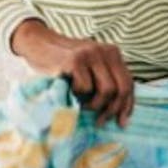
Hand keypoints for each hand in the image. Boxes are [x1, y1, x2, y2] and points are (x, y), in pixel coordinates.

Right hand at [10, 18, 133, 127]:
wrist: (38, 43)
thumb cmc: (64, 62)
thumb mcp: (90, 67)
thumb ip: (105, 79)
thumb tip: (119, 111)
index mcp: (113, 53)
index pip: (129, 82)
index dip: (127, 105)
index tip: (122, 123)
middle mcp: (105, 51)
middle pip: (121, 88)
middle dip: (112, 109)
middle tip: (100, 121)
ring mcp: (91, 54)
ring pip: (107, 90)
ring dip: (95, 104)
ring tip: (83, 105)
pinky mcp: (75, 60)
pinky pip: (85, 88)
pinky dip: (78, 95)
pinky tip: (69, 90)